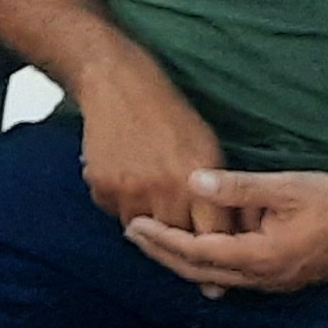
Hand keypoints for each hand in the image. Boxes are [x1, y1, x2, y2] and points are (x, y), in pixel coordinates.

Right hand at [76, 70, 236, 234]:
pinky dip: (119, 201)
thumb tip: (226, 223)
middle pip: (176, 237)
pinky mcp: (101, 185)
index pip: (213, 234)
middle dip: (178, 232)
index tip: (212, 244)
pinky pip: (113, 210)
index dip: (213, 241)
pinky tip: (124, 177)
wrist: (117, 84)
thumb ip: (214, 187)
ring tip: (147, 192)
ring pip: (142, 228)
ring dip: (146, 219)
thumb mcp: (207, 146)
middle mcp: (164, 188)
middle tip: (176, 222)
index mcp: (197, 179)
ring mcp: (129, 188)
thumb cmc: (168, 113)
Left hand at [124, 169, 327, 293]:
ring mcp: (275, 282)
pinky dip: (207, 263)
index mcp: (260, 256)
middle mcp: (264, 277)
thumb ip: (239, 188)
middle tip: (131, 233)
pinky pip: (234, 275)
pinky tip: (195, 247)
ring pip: (216, 276)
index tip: (134, 225)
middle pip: (200, 271)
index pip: (198, 252)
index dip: (163, 240)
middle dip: (163, 253)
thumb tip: (193, 182)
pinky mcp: (283, 277)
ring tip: (153, 240)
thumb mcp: (287, 187)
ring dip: (182, 260)